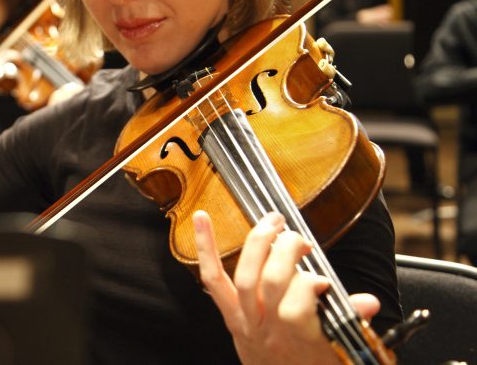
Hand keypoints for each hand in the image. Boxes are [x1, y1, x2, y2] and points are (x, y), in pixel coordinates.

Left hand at [193, 210, 379, 364]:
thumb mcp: (341, 349)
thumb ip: (351, 321)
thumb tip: (368, 302)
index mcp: (299, 341)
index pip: (296, 307)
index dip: (308, 285)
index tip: (323, 281)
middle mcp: (268, 331)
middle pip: (269, 283)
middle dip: (286, 251)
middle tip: (299, 239)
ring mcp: (244, 322)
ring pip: (243, 277)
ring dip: (257, 242)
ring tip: (273, 221)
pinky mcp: (228, 315)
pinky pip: (212, 278)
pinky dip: (205, 247)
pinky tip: (201, 219)